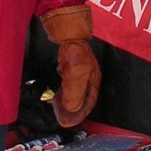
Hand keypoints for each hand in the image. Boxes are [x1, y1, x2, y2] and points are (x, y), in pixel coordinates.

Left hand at [40, 5, 100, 127]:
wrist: (68, 28)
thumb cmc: (75, 47)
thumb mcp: (76, 74)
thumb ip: (74, 93)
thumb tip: (71, 109)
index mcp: (93, 80)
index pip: (88, 103)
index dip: (78, 114)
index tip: (68, 122)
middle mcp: (88, 76)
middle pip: (82, 98)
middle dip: (73, 110)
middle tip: (62, 118)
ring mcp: (79, 69)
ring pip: (74, 91)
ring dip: (67, 101)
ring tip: (58, 108)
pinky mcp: (70, 63)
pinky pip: (67, 82)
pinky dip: (62, 90)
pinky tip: (57, 91)